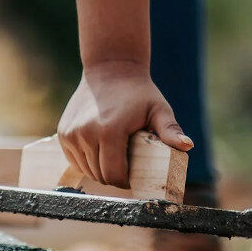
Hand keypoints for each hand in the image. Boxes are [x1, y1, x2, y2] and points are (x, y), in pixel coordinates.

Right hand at [57, 62, 191, 188]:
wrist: (110, 69)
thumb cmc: (139, 92)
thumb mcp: (158, 110)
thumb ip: (170, 130)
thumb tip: (187, 146)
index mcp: (109, 132)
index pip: (114, 174)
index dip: (125, 181)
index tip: (133, 177)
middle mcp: (86, 134)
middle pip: (100, 175)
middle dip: (113, 177)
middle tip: (126, 168)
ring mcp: (72, 135)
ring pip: (86, 170)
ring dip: (99, 170)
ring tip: (113, 158)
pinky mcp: (64, 134)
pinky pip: (75, 160)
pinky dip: (86, 161)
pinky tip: (98, 151)